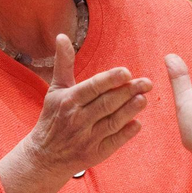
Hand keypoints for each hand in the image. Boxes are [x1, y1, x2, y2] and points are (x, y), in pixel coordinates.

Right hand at [18, 35, 151, 176]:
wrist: (45, 156)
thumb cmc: (53, 117)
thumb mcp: (56, 89)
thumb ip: (63, 63)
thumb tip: (62, 36)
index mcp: (69, 101)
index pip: (92, 88)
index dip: (110, 80)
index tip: (126, 72)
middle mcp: (78, 119)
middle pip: (106, 103)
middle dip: (128, 92)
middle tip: (147, 83)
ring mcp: (87, 138)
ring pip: (112, 122)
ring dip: (130, 110)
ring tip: (144, 99)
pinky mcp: (96, 153)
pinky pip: (114, 142)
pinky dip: (126, 133)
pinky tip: (138, 124)